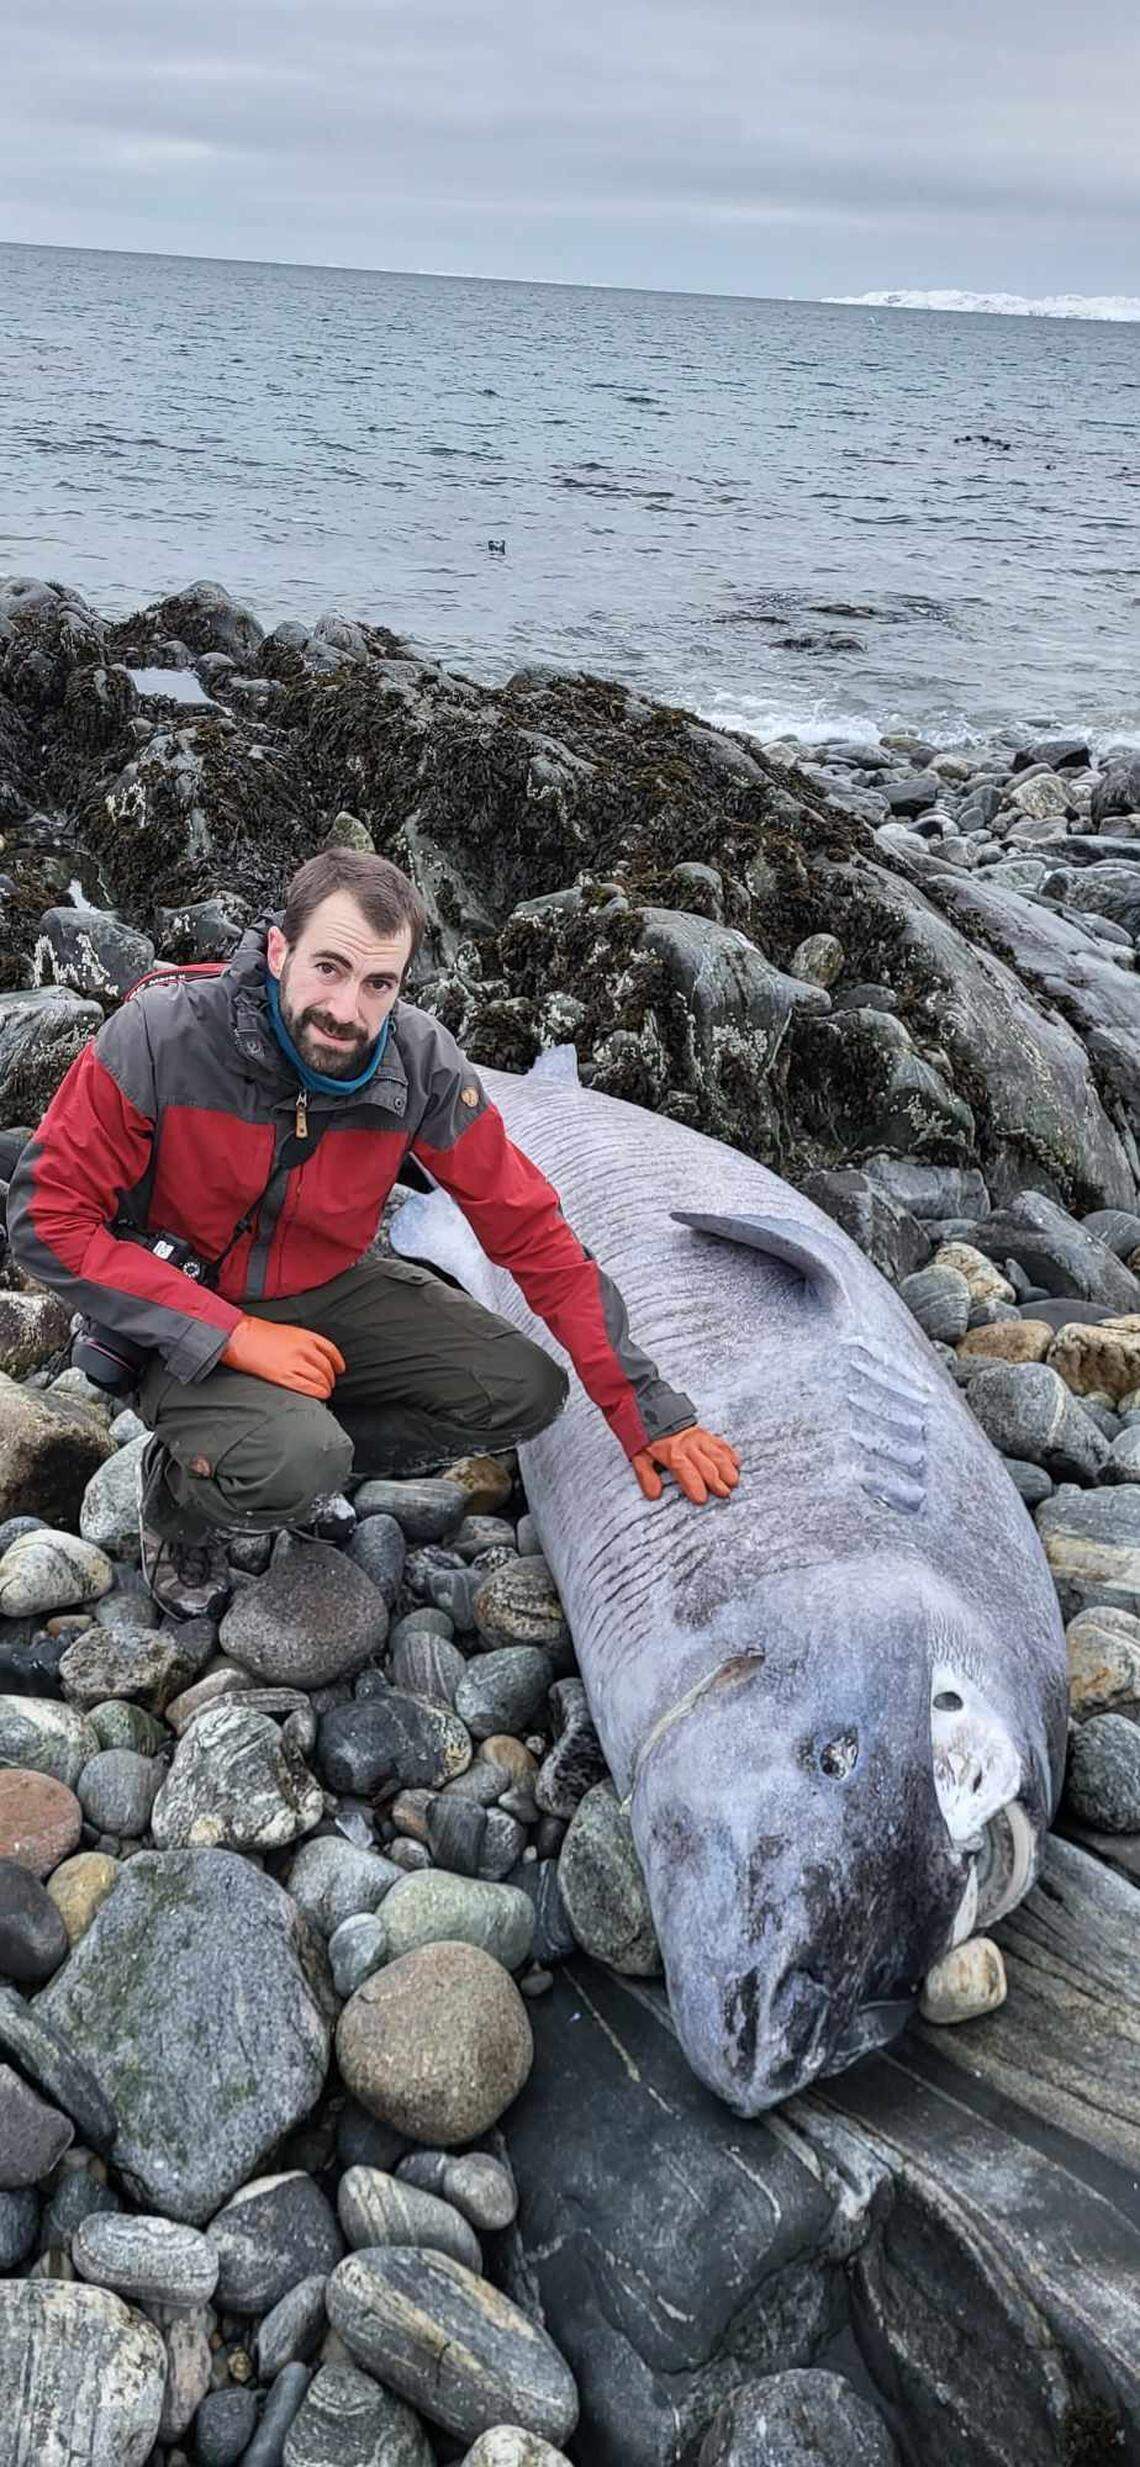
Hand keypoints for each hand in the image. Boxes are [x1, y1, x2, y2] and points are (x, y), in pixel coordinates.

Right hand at [221, 1316, 345, 1398]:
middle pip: (326, 1367)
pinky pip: (308, 1387)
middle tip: (330, 1384)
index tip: (340, 1369)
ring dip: (325, 1387)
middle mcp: (303, 1348)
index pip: (330, 1350)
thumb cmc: (260, 1334)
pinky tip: (321, 1396)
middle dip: (330, 1378)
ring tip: (325, 1392)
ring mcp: (294, 1362)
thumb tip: (314, 1359)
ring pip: (320, 1378)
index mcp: (305, 1335)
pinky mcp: (284, 1376)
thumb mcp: (288, 1332)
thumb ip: (303, 1343)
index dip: (338, 1361)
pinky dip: (318, 1393)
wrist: (241, 1336)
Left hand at [632, 1425, 740, 1505]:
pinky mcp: (705, 1433)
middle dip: (716, 1482)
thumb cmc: (646, 1436)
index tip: (702, 1500)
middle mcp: (688, 1445)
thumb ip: (646, 1476)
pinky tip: (736, 1464)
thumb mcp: (639, 1456)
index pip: (686, 1472)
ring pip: (718, 1455)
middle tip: (724, 1494)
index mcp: (672, 1453)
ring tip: (733, 1482)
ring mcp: (699, 1438)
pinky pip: (721, 1444)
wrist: (652, 1410)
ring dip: (727, 1469)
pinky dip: (730, 1454)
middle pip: (707, 1466)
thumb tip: (654, 1495)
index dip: (695, 1486)